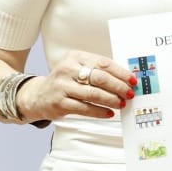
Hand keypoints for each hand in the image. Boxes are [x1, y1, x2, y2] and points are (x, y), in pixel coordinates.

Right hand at [19, 51, 133, 121]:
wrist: (38, 96)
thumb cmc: (66, 82)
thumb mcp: (79, 69)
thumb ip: (98, 71)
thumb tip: (126, 79)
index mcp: (75, 57)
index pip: (104, 63)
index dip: (121, 73)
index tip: (133, 80)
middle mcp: (67, 69)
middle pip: (100, 78)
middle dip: (118, 87)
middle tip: (129, 93)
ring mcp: (61, 86)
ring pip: (93, 94)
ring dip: (111, 100)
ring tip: (121, 103)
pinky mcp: (59, 103)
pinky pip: (85, 108)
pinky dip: (100, 111)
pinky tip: (109, 113)